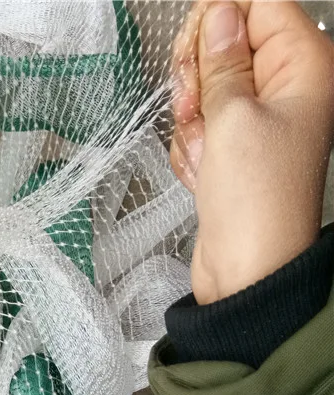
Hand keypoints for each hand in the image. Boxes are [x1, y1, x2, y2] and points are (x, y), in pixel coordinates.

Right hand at [171, 0, 333, 303]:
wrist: (245, 266)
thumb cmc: (256, 200)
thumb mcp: (231, 116)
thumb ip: (222, 60)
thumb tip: (218, 17)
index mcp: (303, 66)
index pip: (259, 5)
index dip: (218, 18)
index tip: (195, 47)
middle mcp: (285, 89)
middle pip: (227, 44)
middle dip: (199, 74)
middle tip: (194, 101)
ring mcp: (257, 121)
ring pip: (206, 89)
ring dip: (192, 119)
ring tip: (204, 149)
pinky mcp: (233, 149)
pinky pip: (199, 126)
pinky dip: (192, 146)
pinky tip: (202, 170)